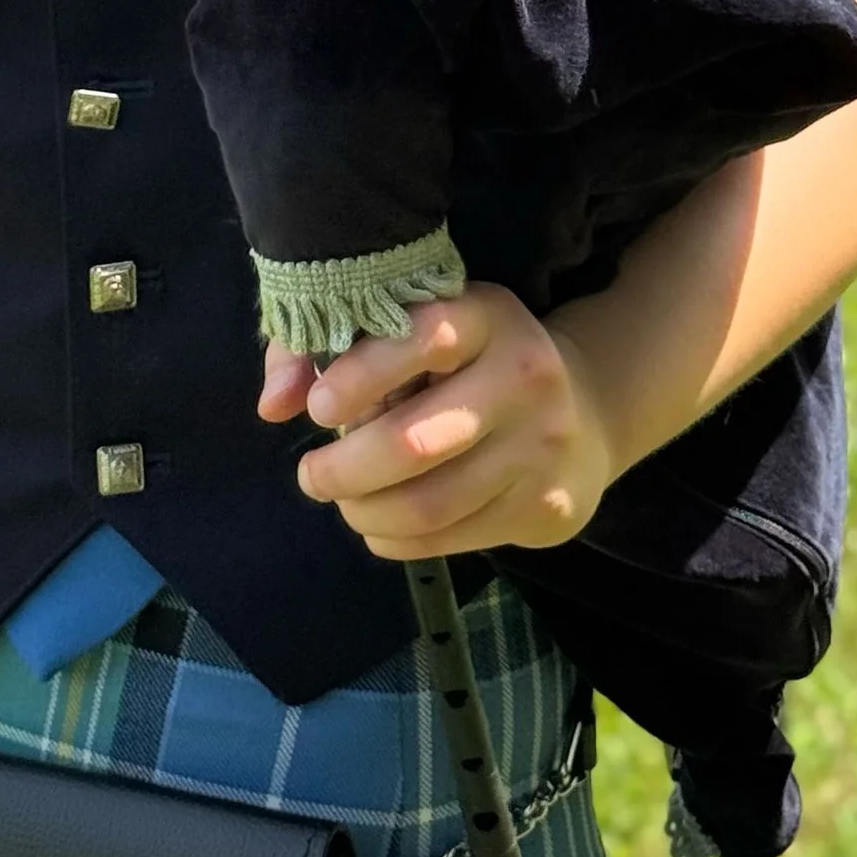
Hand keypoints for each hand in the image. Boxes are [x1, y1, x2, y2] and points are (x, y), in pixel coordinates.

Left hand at [256, 286, 616, 559]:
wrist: (583, 412)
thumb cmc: (466, 364)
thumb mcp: (418, 329)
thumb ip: (332, 351)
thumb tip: (273, 404)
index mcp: (487, 316)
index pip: (423, 338)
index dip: (360, 376)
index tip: (317, 408)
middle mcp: (524, 375)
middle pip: (415, 442)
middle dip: (345, 469)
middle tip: (310, 475)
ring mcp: (541, 445)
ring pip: (430, 503)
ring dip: (366, 513)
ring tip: (342, 502)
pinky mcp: (547, 505)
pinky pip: (452, 538)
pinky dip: (398, 540)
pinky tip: (379, 526)